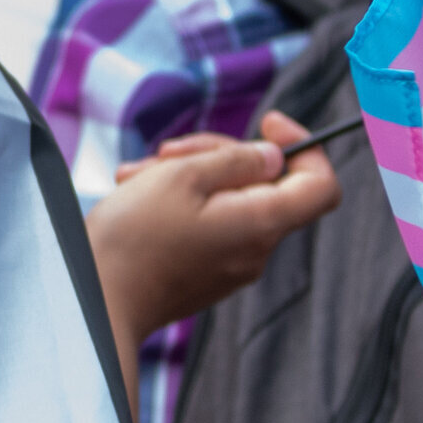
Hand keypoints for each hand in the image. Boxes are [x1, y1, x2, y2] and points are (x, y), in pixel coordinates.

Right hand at [90, 113, 341, 355]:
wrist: (100, 299)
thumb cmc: (136, 234)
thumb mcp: (182, 175)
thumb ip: (236, 160)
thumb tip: (274, 158)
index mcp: (261, 222)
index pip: (322, 186)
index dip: (305, 147)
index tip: (267, 123)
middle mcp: (257, 250)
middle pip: (265, 184)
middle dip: (221, 154)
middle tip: (169, 151)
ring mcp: (233, 266)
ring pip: (231, 200)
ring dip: (190, 175)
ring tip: (139, 175)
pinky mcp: (208, 274)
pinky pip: (212, 224)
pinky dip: (182, 202)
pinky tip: (140, 195)